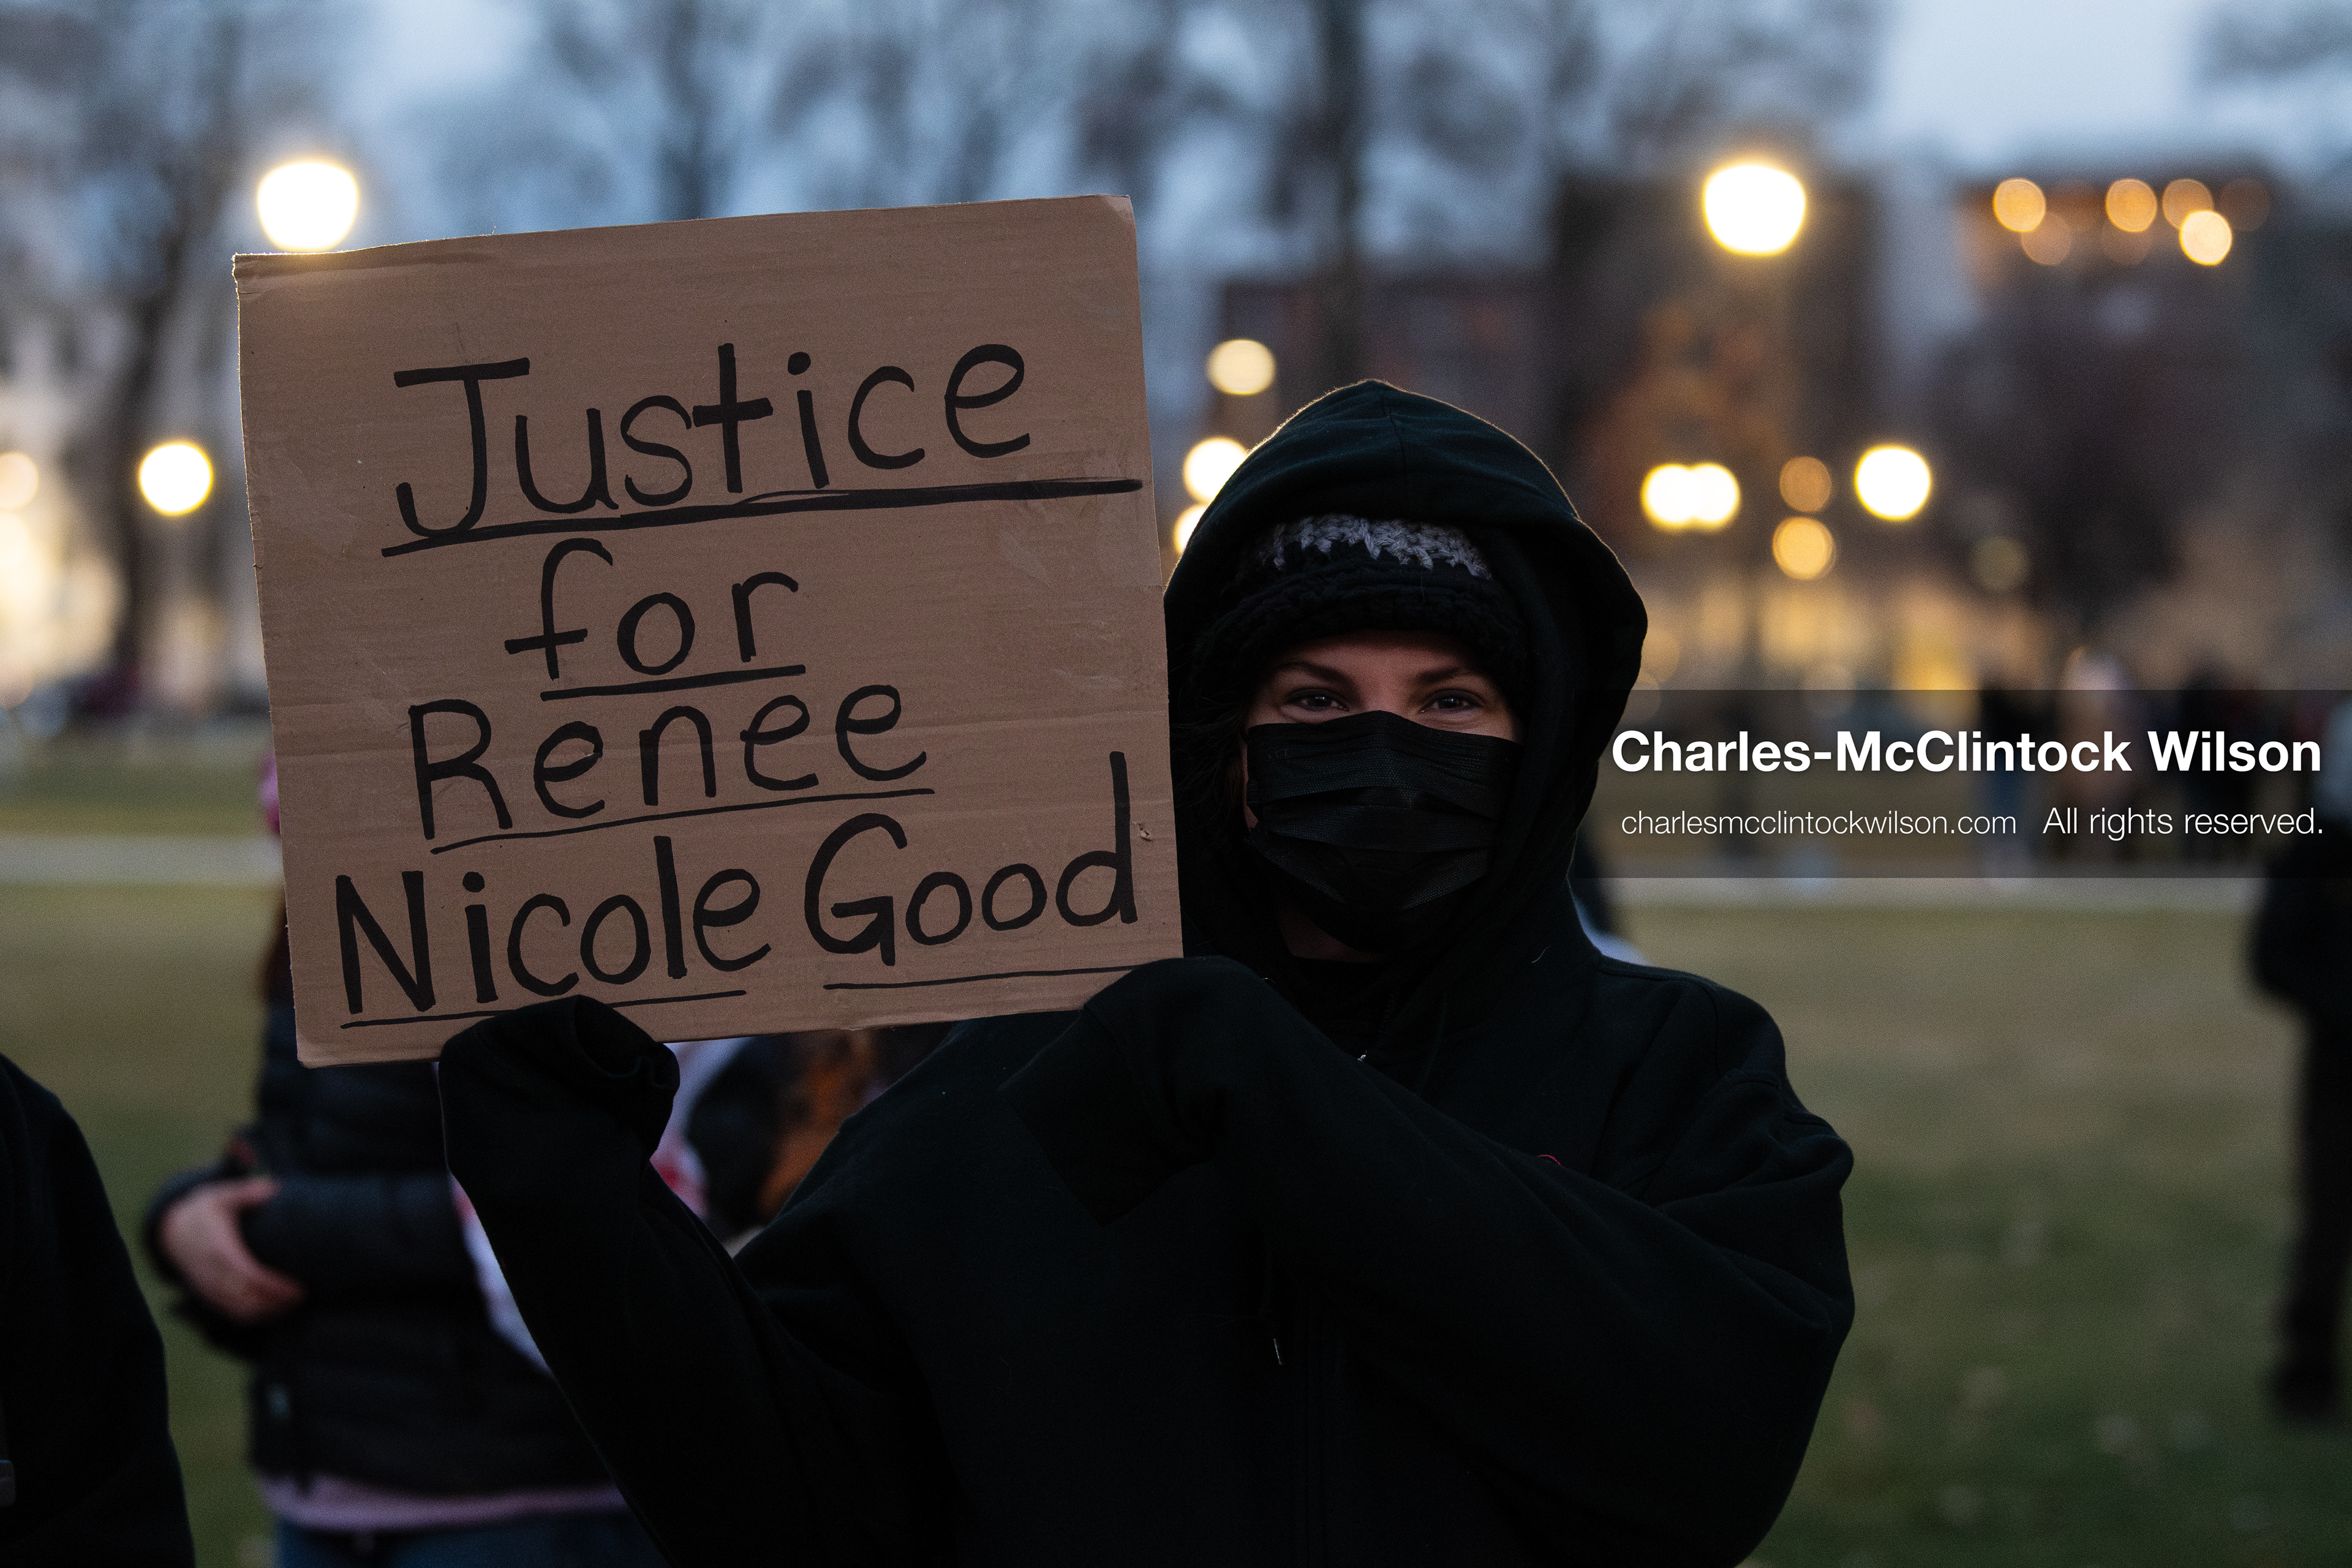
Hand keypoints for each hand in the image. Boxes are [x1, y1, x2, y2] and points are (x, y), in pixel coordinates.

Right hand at [159, 1177, 305, 1322]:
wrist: (173, 1231)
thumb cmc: (206, 1211)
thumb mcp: (222, 1196)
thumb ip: (247, 1192)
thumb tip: (272, 1187)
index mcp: (218, 1249)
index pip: (248, 1276)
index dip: (273, 1287)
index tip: (297, 1288)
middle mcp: (211, 1272)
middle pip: (245, 1299)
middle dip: (275, 1303)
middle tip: (303, 1297)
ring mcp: (208, 1287)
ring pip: (238, 1311)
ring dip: (267, 1313)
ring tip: (294, 1305)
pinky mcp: (207, 1295)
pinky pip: (231, 1314)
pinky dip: (254, 1317)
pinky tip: (276, 1312)